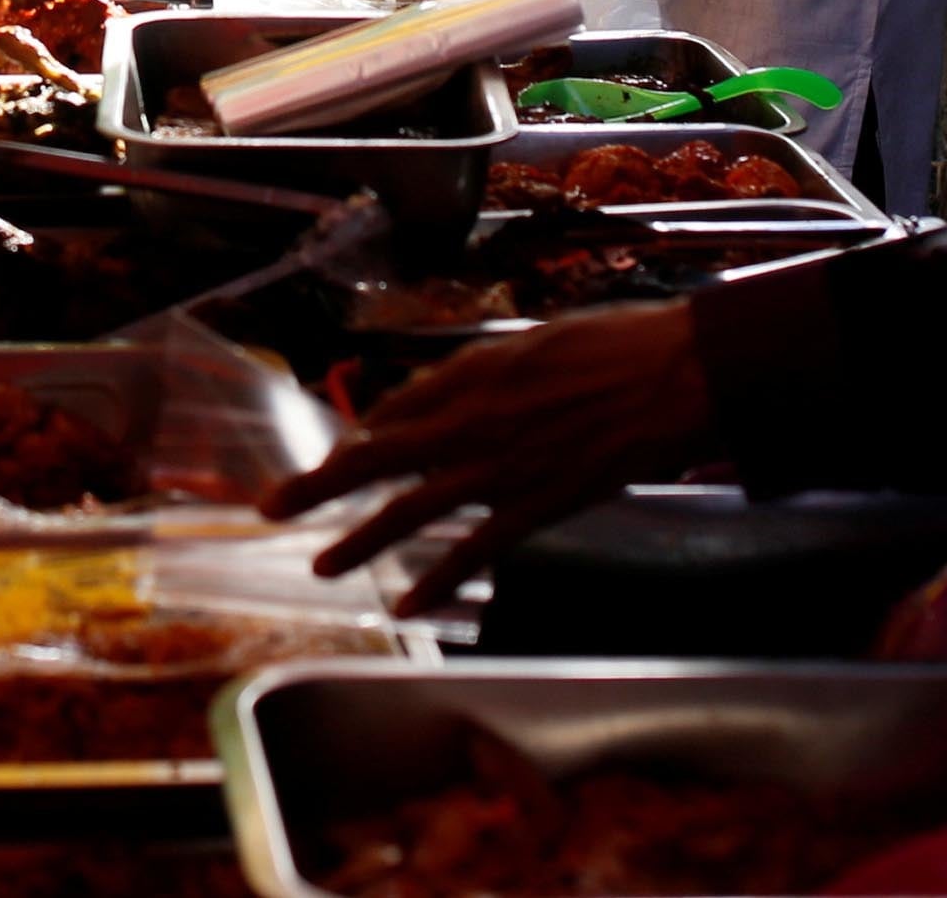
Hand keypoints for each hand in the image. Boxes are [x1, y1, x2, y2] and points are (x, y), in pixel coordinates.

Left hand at [260, 301, 716, 615]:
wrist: (674, 376)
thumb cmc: (614, 346)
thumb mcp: (533, 342)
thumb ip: (477, 373)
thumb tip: (425, 398)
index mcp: (473, 375)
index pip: (395, 410)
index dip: (363, 435)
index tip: (341, 453)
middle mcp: (472, 421)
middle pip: (377, 457)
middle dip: (319, 483)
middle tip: (271, 504)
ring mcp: (500, 469)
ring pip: (411, 511)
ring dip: (360, 541)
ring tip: (323, 564)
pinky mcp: (536, 506)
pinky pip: (473, 551)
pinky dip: (436, 581)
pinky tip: (404, 605)